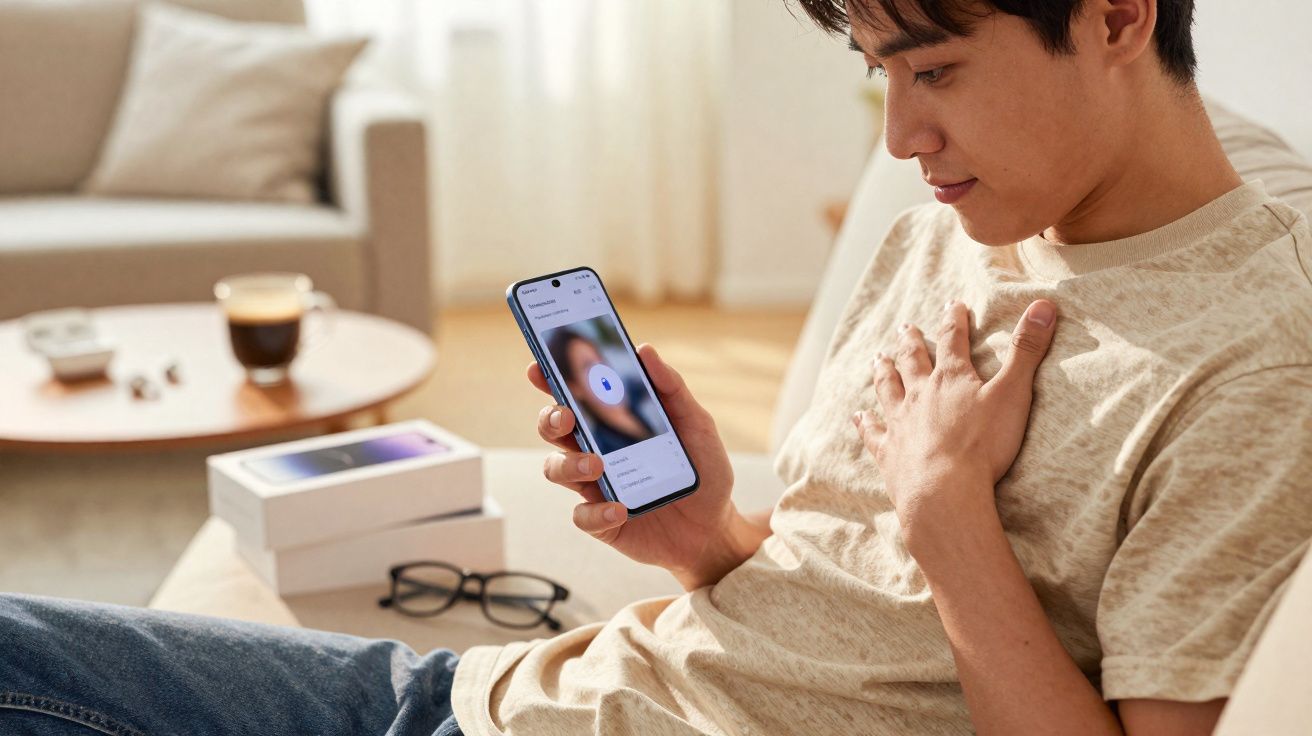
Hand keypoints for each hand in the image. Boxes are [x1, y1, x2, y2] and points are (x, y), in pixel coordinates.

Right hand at [529, 343, 749, 588]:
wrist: (713, 529)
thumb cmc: (702, 471)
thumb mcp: (697, 425)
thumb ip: (671, 389)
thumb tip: (644, 350)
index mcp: (612, 422)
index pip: (574, 395)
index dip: (550, 379)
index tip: (538, 367)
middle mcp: (596, 450)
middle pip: (554, 428)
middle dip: (551, 418)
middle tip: (566, 416)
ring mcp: (595, 486)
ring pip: (556, 469)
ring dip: (569, 463)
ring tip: (596, 464)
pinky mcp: (602, 521)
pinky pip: (582, 516)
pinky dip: (597, 512)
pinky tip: (620, 509)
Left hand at [853, 299, 1057, 550]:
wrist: (943, 491)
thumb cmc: (982, 444)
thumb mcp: (1013, 393)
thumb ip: (1026, 350)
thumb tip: (1044, 304)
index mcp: (951, 379)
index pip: (952, 340)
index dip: (954, 321)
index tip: (953, 305)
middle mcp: (919, 395)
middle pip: (913, 361)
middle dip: (912, 342)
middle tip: (906, 328)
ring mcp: (900, 423)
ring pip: (888, 389)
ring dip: (885, 372)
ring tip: (879, 358)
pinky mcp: (890, 453)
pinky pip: (874, 433)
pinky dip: (866, 424)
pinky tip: (859, 417)